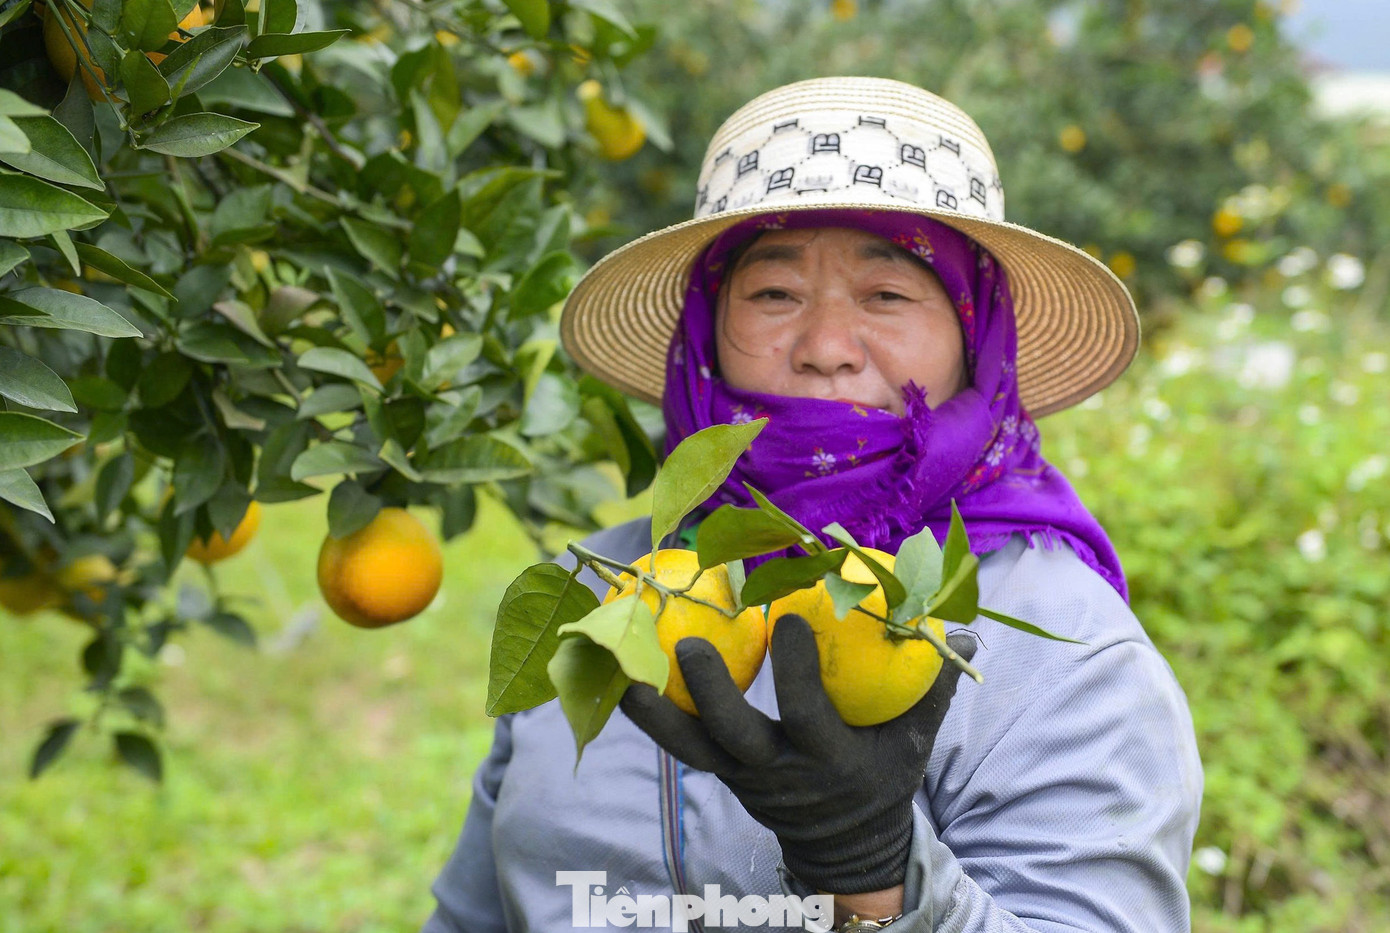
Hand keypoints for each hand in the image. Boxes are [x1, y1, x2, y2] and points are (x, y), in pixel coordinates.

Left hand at [620, 614, 976, 893]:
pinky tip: (622, 678)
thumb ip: (932, 688)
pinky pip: (680, 745)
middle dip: (710, 693)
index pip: (807, 716)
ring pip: (690, 748)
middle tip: (688, 641)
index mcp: (829, 761)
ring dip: (655, 711)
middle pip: (734, 738)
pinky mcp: (720, 774)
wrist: (845, 845)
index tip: (788, 619)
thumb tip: (959, 630)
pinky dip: (652, 715)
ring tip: (623, 669)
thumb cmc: (882, 775)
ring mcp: (742, 777)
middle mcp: (778, 774)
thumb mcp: (914, 742)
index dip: (796, 672)